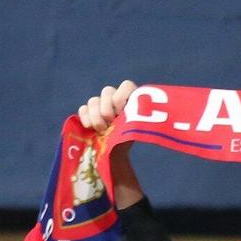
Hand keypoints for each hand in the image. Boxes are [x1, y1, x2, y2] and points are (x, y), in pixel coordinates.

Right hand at [78, 80, 142, 206]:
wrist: (114, 154)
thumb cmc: (129, 141)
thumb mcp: (138, 131)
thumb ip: (141, 122)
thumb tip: (157, 123)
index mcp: (129, 100)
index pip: (127, 85)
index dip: (123, 94)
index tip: (122, 109)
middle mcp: (114, 100)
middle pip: (107, 91)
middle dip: (107, 107)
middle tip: (110, 122)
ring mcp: (99, 106)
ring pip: (94, 100)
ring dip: (96, 115)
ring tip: (102, 130)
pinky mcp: (87, 114)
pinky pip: (83, 108)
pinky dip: (85, 117)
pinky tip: (90, 128)